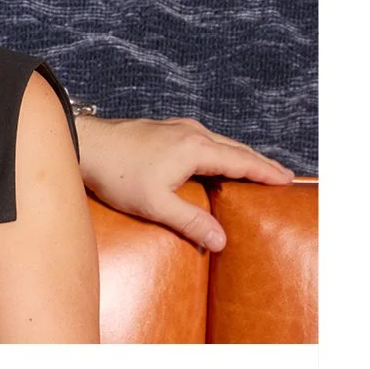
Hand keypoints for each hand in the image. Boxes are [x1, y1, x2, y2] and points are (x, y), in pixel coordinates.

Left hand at [75, 116, 294, 250]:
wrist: (82, 144)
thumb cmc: (114, 173)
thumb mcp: (153, 204)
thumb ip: (190, 222)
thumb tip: (221, 241)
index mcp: (196, 148)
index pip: (242, 161)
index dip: (266, 172)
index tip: (287, 181)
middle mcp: (192, 132)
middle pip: (236, 148)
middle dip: (260, 163)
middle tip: (282, 176)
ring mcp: (177, 127)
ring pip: (220, 142)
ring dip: (240, 155)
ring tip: (257, 169)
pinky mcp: (164, 129)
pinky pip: (204, 139)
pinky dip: (221, 150)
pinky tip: (218, 159)